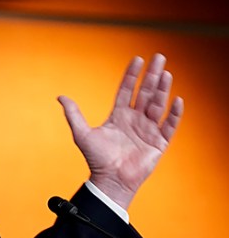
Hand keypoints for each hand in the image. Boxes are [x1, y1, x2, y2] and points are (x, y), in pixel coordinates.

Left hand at [59, 53, 182, 209]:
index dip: (132, 75)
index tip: (138, 59)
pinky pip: (169, 125)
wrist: (109, 180)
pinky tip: (176, 100)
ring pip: (158, 105)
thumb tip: (60, 97)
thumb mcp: (82, 134)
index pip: (127, 90)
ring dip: (162, 90)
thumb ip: (73, 114)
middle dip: (152, 75)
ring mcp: (148, 130)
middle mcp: (135, 119)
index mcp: (119, 116)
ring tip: (166, 74)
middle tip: (159, 57)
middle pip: (146, 93)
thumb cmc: (96, 159)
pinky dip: (174, 114)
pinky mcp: (158, 142)